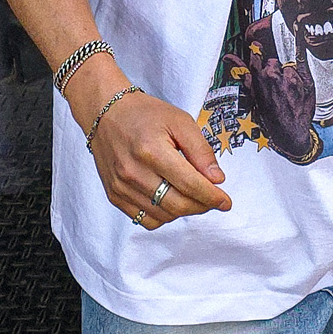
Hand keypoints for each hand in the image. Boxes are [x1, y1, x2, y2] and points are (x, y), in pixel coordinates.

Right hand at [89, 88, 231, 229]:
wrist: (106, 113)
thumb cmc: (144, 114)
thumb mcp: (180, 121)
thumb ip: (201, 151)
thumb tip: (217, 180)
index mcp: (152, 151)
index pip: (190, 184)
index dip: (212, 196)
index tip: (225, 201)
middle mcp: (134, 172)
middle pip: (178, 205)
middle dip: (202, 206)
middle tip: (212, 199)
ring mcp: (121, 186)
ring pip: (164, 216)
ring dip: (184, 211)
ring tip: (191, 196)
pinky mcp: (114, 195)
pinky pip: (145, 220)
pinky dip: (163, 216)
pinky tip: (170, 200)